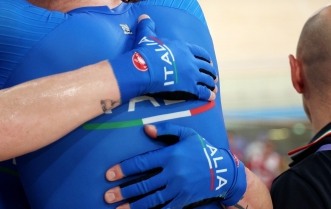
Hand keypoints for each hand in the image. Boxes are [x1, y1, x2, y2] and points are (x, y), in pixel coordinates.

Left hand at [104, 123, 246, 208]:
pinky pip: (165, 208)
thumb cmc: (201, 149)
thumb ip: (166, 129)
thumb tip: (145, 129)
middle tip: (107, 196)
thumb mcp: (187, 134)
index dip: (123, 169)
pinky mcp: (183, 200)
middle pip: (143, 184)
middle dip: (123, 191)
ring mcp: (178, 189)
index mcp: (170, 155)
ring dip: (133, 205)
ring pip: (151, 200)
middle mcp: (173, 173)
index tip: (109, 174)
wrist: (223, 172)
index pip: (141, 163)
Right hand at [108, 15, 217, 102]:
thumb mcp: (147, 36)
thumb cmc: (147, 52)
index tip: (209, 61)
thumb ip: (148, 26)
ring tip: (214, 88)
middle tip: (213, 76)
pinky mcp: (190, 87)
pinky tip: (211, 97)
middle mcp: (191, 61)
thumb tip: (144, 16)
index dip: (205, 58)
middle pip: (206, 66)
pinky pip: (203, 91)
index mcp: (184, 48)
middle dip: (211, 72)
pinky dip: (208, 94)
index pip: (200, 52)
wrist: (146, 68)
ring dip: (211, 84)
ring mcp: (192, 74)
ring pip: (207, 79)